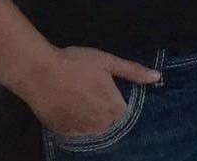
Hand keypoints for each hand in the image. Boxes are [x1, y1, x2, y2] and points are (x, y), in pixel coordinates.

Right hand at [24, 45, 160, 138]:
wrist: (39, 72)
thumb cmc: (75, 63)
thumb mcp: (106, 61)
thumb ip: (132, 71)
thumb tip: (157, 77)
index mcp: (114, 108)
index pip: (127, 115)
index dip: (121, 104)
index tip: (113, 94)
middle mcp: (101, 126)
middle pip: (112, 124)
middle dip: (108, 112)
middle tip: (94, 93)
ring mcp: (82, 132)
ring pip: (96, 131)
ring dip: (94, 120)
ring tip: (82, 99)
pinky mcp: (65, 134)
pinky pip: (78, 133)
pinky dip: (78, 124)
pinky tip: (71, 107)